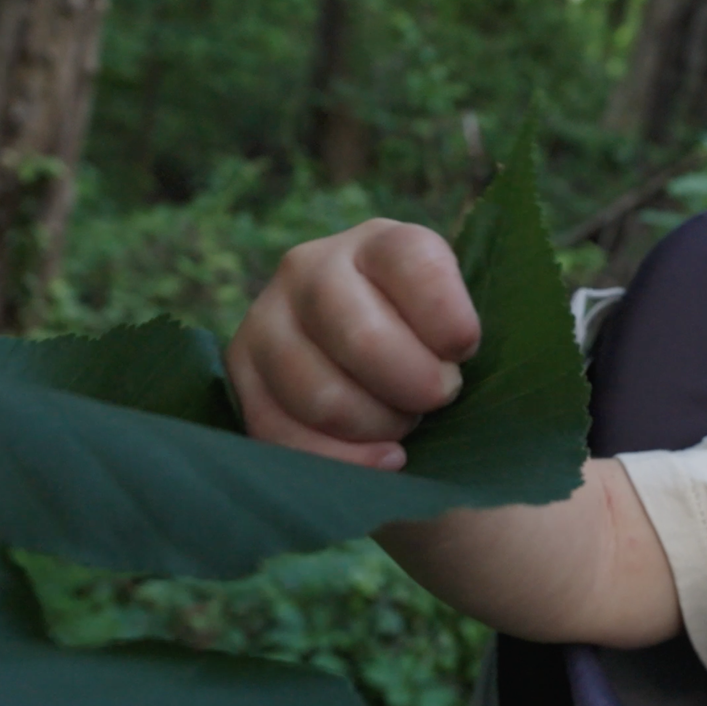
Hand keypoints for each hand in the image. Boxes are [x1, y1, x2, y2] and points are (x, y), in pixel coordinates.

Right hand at [227, 219, 480, 469]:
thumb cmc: (437, 352)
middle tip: (437, 399)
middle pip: (361, 337)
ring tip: (402, 423)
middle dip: (414, 386)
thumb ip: (465, 339)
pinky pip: (283, 434)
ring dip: (378, 427)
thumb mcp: (464, 330)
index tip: (466, 352)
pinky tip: (381, 458)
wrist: (382, 380)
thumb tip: (452, 374)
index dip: (448, 319)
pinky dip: (343, 461)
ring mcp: (267, 318)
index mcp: (381, 244)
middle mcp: (312, 266)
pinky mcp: (240, 372)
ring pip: (322, 395)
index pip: (414, 263)